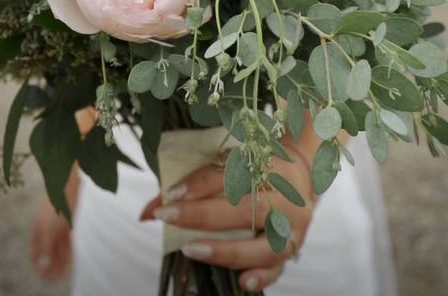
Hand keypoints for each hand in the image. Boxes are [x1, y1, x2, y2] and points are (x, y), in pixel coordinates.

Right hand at [31, 197, 72, 279]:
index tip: (43, 275)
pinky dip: (68, 251)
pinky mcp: (68, 224)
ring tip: (64, 271)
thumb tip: (42, 265)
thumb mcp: (47, 231)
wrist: (66, 188)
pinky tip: (71, 260)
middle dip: (51, 264)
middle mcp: (46, 231)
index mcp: (37, 231)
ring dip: (60, 260)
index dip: (37, 264)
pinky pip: (67, 242)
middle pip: (48, 252)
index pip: (35, 252)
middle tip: (55, 276)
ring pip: (58, 248)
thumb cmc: (54, 208)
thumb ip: (45, 248)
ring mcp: (57, 227)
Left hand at [139, 146, 315, 292]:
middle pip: (245, 208)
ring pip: (263, 244)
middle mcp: (284, 196)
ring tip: (191, 250)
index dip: (199, 184)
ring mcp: (292, 225)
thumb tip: (146, 213)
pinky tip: (242, 282)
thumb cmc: (254, 169)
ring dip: (226, 250)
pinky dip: (262, 277)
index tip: (170, 195)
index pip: (231, 174)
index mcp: (269, 166)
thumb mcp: (227, 165)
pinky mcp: (294, 247)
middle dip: (203, 215)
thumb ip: (189, 186)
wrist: (301, 174)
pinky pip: (279, 267)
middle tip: (167, 216)